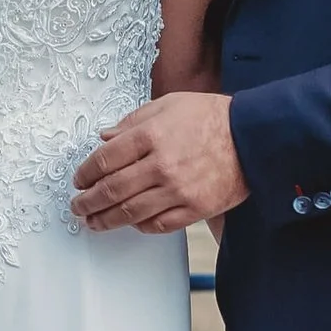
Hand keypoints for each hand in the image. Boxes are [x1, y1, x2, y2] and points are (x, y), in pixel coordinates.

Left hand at [72, 92, 249, 233]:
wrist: (253, 137)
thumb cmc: (211, 118)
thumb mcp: (168, 105)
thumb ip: (133, 121)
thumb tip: (104, 137)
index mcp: (151, 135)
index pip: (105, 160)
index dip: (85, 173)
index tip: (79, 180)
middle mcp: (162, 165)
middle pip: (112, 190)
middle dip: (87, 201)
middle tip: (77, 206)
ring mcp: (178, 190)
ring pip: (130, 212)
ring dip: (106, 220)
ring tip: (93, 222)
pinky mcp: (194, 208)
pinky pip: (158, 225)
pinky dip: (140, 226)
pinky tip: (131, 222)